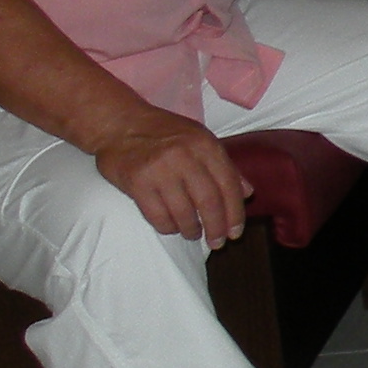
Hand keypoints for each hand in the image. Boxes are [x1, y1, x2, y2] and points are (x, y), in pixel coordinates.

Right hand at [98, 112, 249, 246]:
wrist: (119, 123)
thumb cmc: (164, 132)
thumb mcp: (201, 139)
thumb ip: (225, 166)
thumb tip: (247, 193)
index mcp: (206, 145)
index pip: (229, 184)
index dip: (235, 213)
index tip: (235, 232)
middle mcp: (185, 157)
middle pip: (209, 202)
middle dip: (216, 228)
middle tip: (217, 243)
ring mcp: (160, 170)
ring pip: (183, 212)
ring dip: (191, 230)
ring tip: (193, 234)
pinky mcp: (137, 182)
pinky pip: (157, 215)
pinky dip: (167, 227)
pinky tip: (171, 227)